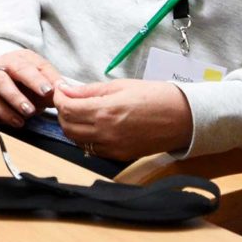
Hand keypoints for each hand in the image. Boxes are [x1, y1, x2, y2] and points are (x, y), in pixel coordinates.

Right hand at [0, 49, 60, 125]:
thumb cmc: (21, 86)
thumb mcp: (39, 84)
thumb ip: (52, 88)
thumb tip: (65, 93)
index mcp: (23, 58)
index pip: (37, 64)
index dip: (46, 76)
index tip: (53, 89)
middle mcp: (5, 63)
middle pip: (18, 68)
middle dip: (33, 81)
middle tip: (45, 94)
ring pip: (1, 83)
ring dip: (16, 98)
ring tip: (29, 112)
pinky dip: (3, 112)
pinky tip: (17, 121)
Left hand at [53, 78, 193, 159]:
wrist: (183, 118)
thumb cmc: (156, 96)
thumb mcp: (120, 86)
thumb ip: (90, 90)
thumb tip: (67, 90)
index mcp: (104, 111)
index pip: (66, 108)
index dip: (58, 98)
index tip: (61, 90)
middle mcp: (105, 133)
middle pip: (67, 127)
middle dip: (62, 112)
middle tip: (68, 100)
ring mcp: (112, 147)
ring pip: (77, 140)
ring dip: (72, 126)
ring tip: (80, 112)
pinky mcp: (119, 156)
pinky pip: (93, 149)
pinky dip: (86, 138)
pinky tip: (94, 126)